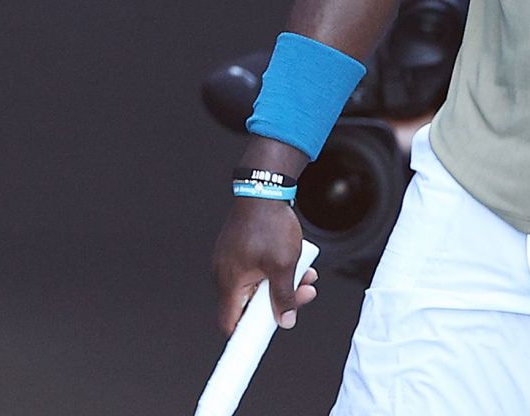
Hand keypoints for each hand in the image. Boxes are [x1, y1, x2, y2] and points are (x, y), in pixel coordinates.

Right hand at [212, 199, 319, 334]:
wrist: (264, 188)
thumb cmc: (269, 223)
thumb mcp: (284, 265)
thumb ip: (284, 297)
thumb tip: (284, 320)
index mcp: (230, 281)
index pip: (230, 322)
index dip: (246, 335)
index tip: (262, 339)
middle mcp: (224, 273)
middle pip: (249, 305)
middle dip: (280, 301)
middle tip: (303, 294)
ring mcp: (230, 261)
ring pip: (257, 286)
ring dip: (283, 284)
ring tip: (305, 274)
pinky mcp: (238, 251)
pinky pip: (256, 270)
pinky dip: (275, 270)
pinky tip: (296, 262)